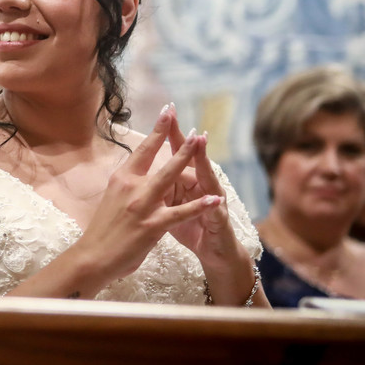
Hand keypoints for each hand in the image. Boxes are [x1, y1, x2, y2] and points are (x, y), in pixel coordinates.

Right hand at [68, 106, 220, 291]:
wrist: (93, 257)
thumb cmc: (103, 231)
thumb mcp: (112, 200)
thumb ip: (127, 187)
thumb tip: (135, 176)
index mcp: (121, 179)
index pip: (142, 150)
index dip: (156, 130)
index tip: (167, 112)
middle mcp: (131, 186)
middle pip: (157, 157)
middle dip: (176, 138)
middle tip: (190, 122)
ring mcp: (142, 205)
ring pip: (169, 177)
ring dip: (187, 159)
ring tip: (202, 144)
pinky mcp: (152, 225)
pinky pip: (180, 212)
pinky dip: (199, 206)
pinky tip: (214, 199)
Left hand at [162, 112, 243, 269]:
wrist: (215, 253)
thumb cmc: (192, 227)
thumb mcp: (171, 206)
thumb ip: (163, 187)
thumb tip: (145, 170)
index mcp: (185, 182)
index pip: (176, 154)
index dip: (170, 134)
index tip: (164, 111)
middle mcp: (201, 186)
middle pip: (193, 160)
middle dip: (187, 139)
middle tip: (181, 116)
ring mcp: (214, 201)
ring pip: (208, 178)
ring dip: (204, 161)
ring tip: (200, 141)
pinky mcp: (220, 220)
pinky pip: (215, 211)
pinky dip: (213, 204)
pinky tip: (215, 197)